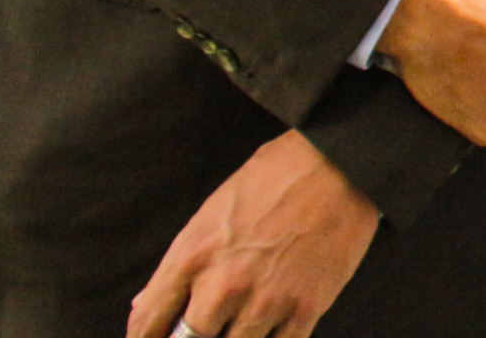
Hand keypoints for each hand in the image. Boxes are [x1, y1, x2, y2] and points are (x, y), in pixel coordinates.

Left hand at [126, 130, 377, 337]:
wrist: (338, 165)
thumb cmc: (273, 179)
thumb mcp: (211, 212)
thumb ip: (179, 262)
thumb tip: (147, 302)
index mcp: (193, 256)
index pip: (148, 321)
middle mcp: (222, 285)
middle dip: (192, 337)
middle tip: (206, 326)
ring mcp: (264, 301)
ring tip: (238, 326)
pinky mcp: (304, 309)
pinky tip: (268, 333)